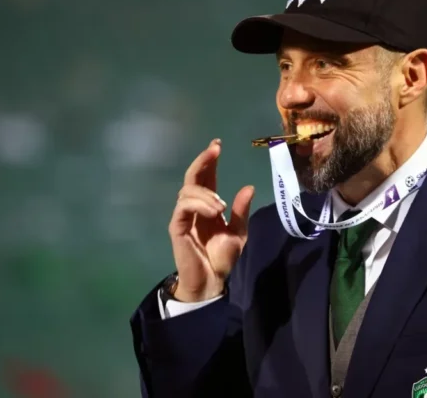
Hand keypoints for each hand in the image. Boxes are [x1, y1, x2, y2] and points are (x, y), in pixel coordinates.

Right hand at [168, 139, 254, 301]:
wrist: (211, 281)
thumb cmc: (222, 258)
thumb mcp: (238, 232)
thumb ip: (241, 210)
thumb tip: (249, 186)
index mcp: (207, 206)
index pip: (206, 178)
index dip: (209, 161)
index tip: (217, 145)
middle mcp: (193, 207)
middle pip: (193, 178)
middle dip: (203, 161)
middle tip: (215, 150)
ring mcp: (184, 216)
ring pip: (188, 191)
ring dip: (206, 193)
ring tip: (221, 206)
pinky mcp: (177, 227)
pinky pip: (183, 207)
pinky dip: (198, 204)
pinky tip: (213, 211)